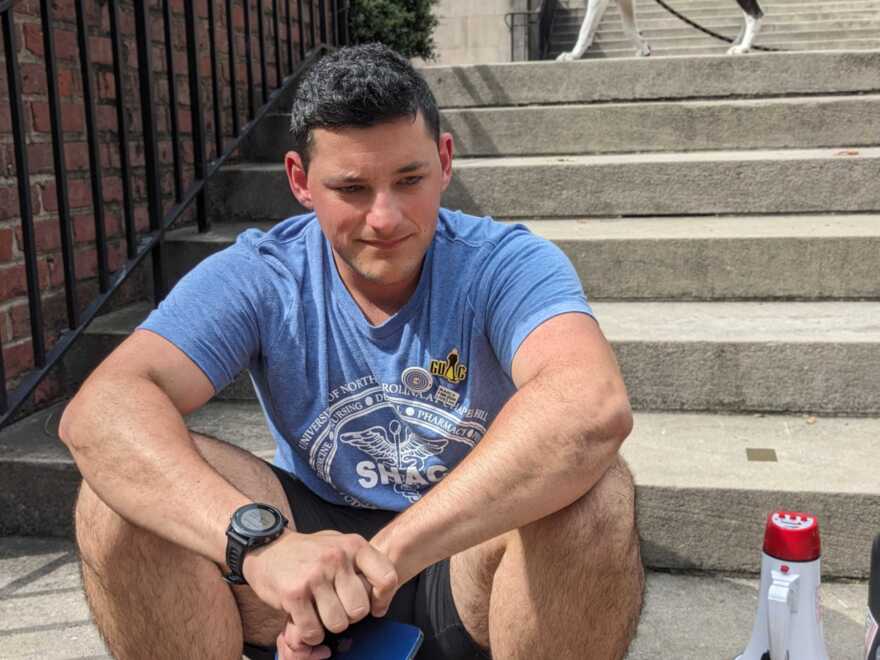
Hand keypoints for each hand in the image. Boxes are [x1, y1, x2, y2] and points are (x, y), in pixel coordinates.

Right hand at [243, 530, 397, 652]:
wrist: (267, 546)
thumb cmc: (308, 551)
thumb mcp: (339, 544)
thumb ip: (361, 563)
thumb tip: (383, 591)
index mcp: (354, 545)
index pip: (386, 578)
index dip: (383, 599)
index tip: (375, 606)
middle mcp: (336, 558)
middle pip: (360, 609)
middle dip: (349, 615)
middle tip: (337, 606)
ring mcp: (315, 575)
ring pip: (338, 623)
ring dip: (328, 625)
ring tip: (319, 612)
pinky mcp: (294, 594)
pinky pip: (313, 631)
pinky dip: (310, 634)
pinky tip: (305, 619)